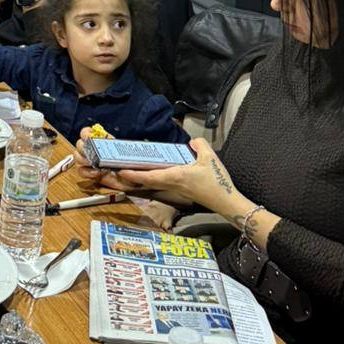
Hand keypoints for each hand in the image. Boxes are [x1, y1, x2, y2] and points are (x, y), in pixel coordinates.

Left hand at [105, 137, 245, 214]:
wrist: (225, 201)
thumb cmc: (218, 182)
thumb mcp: (210, 157)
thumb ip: (199, 145)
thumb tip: (191, 142)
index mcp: (176, 176)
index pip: (150, 176)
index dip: (134, 174)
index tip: (121, 171)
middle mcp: (172, 184)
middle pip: (147, 181)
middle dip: (131, 178)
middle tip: (117, 171)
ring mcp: (175, 189)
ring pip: (153, 184)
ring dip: (140, 178)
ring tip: (128, 171)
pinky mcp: (180, 191)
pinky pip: (161, 184)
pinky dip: (152, 179)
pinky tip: (151, 173)